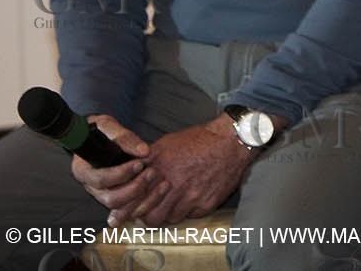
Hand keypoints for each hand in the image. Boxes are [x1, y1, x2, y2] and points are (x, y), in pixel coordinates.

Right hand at [70, 115, 165, 226]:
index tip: (139, 163)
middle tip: (152, 171)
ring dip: (141, 194)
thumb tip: (143, 151)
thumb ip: (124, 137)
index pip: (100, 180)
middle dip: (134, 187)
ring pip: (121, 206)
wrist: (102, 137)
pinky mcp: (116, 196)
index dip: (121, 174)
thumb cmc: (101, 132)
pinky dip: (145, 201)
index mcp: (83, 170)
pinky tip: (159, 188)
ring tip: (155, 175)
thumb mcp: (109, 127)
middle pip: (110, 198)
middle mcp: (91, 186)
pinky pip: (129, 207)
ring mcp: (103, 194)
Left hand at [137, 114, 258, 224]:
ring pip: (169, 219)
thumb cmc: (199, 140)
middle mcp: (174, 185)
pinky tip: (191, 198)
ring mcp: (191, 197)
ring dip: (168, 213)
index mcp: (159, 170)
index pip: (134, 200)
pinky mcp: (207, 204)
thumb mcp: (167, 143)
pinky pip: (190, 216)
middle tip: (150, 210)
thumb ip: (147, 161)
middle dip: (147, 216)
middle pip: (149, 217)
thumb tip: (129, 172)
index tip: (129, 208)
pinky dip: (188, 210)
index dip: (129, 208)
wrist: (232, 141)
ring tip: (172, 203)